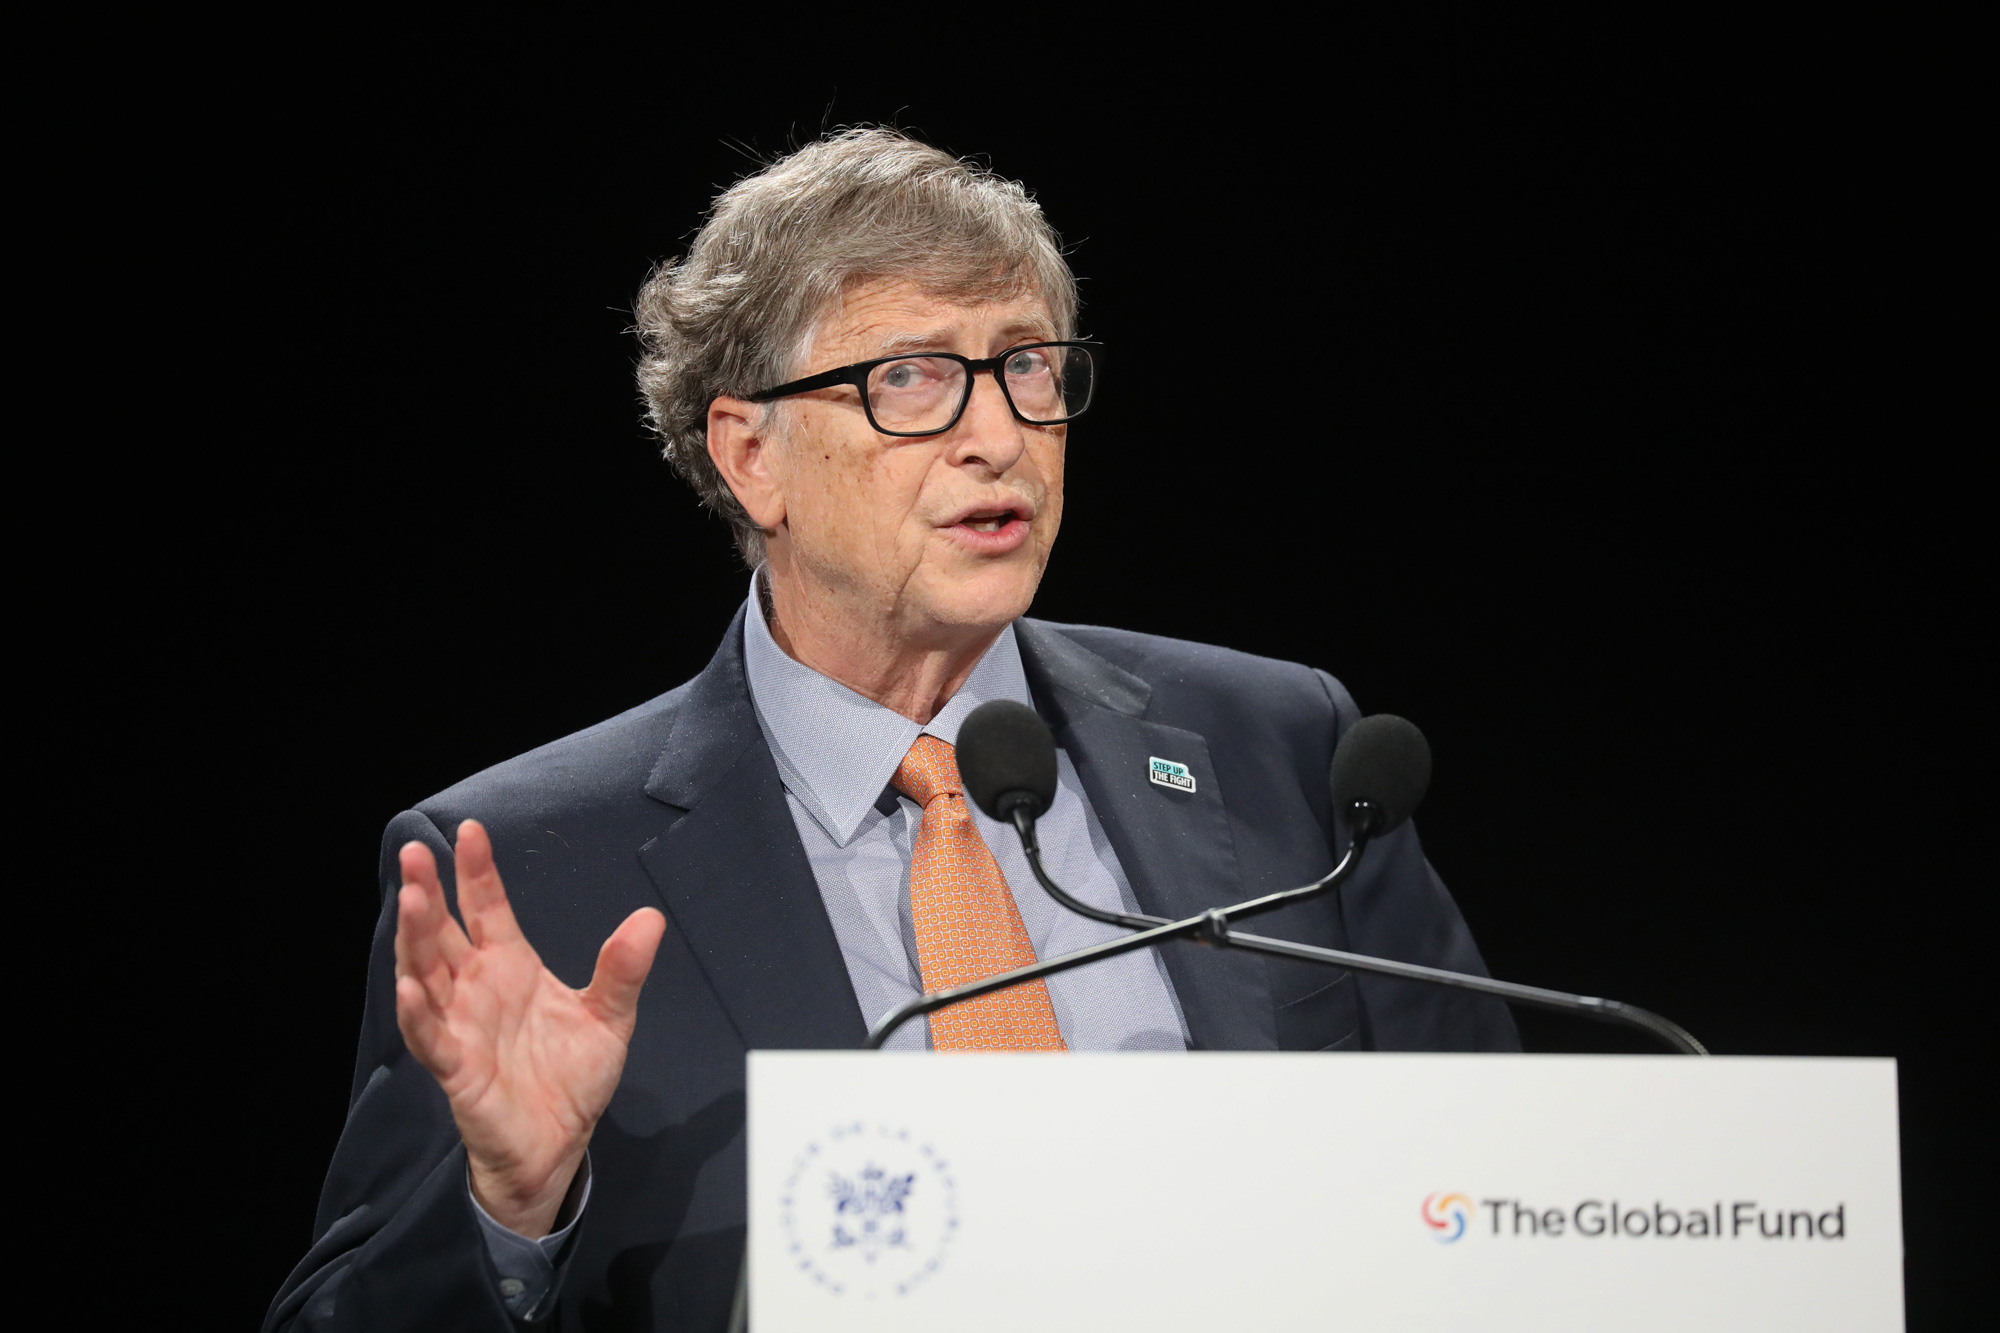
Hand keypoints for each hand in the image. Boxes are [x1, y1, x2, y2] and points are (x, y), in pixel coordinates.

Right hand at [393, 819, 665, 1237]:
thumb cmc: (571, 1078)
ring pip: (425, 974)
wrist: (559, 1144)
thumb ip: (623, 969)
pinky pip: (430, 1037)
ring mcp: (461, 1026)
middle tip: (415, 853)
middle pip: (442, 933)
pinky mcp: (456, 1069)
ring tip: (410, 900)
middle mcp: (477, 989)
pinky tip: (408, 988)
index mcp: (510, 966)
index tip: (471, 831)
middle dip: (426, 893)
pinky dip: (417, 1013)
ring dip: (414, 939)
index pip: (487, 908)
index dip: (476, 872)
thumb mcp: (609, 1017)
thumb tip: (650, 917)